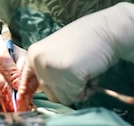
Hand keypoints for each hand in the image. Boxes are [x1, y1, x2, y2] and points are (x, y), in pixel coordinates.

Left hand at [17, 2, 133, 105]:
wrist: (107, 30)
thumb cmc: (87, 39)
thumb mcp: (58, 50)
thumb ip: (48, 66)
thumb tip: (44, 88)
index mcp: (34, 53)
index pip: (27, 81)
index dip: (29, 94)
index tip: (27, 104)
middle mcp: (38, 61)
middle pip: (50, 94)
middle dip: (67, 87)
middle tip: (78, 69)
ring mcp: (52, 68)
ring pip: (64, 98)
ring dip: (78, 89)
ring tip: (85, 69)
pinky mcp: (67, 75)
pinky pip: (77, 96)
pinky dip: (87, 89)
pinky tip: (90, 71)